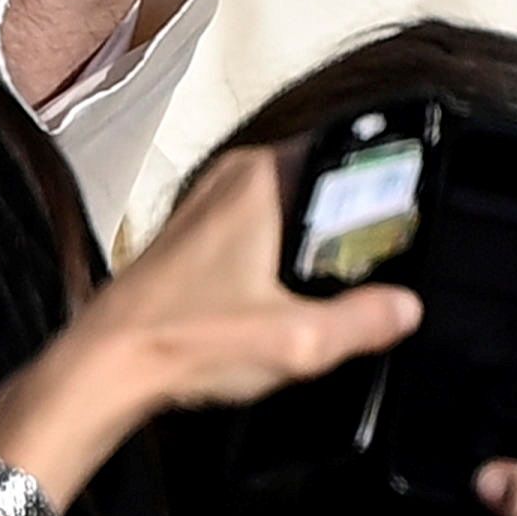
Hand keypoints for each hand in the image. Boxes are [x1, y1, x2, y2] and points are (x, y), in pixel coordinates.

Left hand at [0, 145, 418, 501]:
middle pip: (323, 178)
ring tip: (351, 283)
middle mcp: (235, 175)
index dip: (387, 180)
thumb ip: (362, 322)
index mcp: (263, 176)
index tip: (414, 220)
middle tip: (388, 262)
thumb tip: (408, 308)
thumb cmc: (190, 340)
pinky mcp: (195, 235)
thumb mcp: (297, 340)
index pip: (348, 147)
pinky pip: (263, 225)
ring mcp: (210, 202)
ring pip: (292, 204)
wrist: (103, 368)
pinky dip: (288, 251)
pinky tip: (299, 296)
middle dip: (357, 218)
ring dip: (321, 237)